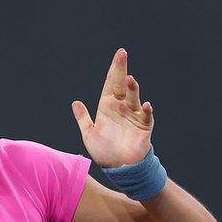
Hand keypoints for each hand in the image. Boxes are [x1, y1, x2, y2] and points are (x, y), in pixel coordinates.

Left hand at [71, 48, 153, 167]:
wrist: (119, 167)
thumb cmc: (105, 151)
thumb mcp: (89, 134)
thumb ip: (83, 119)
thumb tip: (75, 103)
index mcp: (108, 107)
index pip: (111, 84)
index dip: (114, 70)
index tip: (119, 54)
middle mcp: (122, 108)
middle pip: (121, 86)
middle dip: (121, 70)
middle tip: (122, 54)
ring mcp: (134, 116)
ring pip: (133, 99)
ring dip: (132, 89)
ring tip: (129, 80)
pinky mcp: (144, 128)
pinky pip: (146, 117)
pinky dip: (147, 111)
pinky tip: (146, 105)